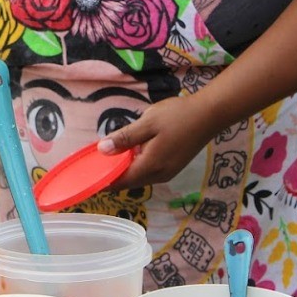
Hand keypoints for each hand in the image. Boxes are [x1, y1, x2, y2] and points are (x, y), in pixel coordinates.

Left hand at [97, 94, 228, 187]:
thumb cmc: (177, 116)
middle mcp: (159, 175)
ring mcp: (168, 172)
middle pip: (129, 182)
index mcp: (151, 166)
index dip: (103, 180)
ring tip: (108, 158)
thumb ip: (125, 138)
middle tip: (94, 164)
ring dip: (124, 171)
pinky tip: (130, 153)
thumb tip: (102, 150)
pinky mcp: (173, 167)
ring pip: (139, 178)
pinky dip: (136, 167)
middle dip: (111, 176)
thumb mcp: (147, 122)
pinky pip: (148, 172)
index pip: (120, 181)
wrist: (210, 114)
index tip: (87, 176)